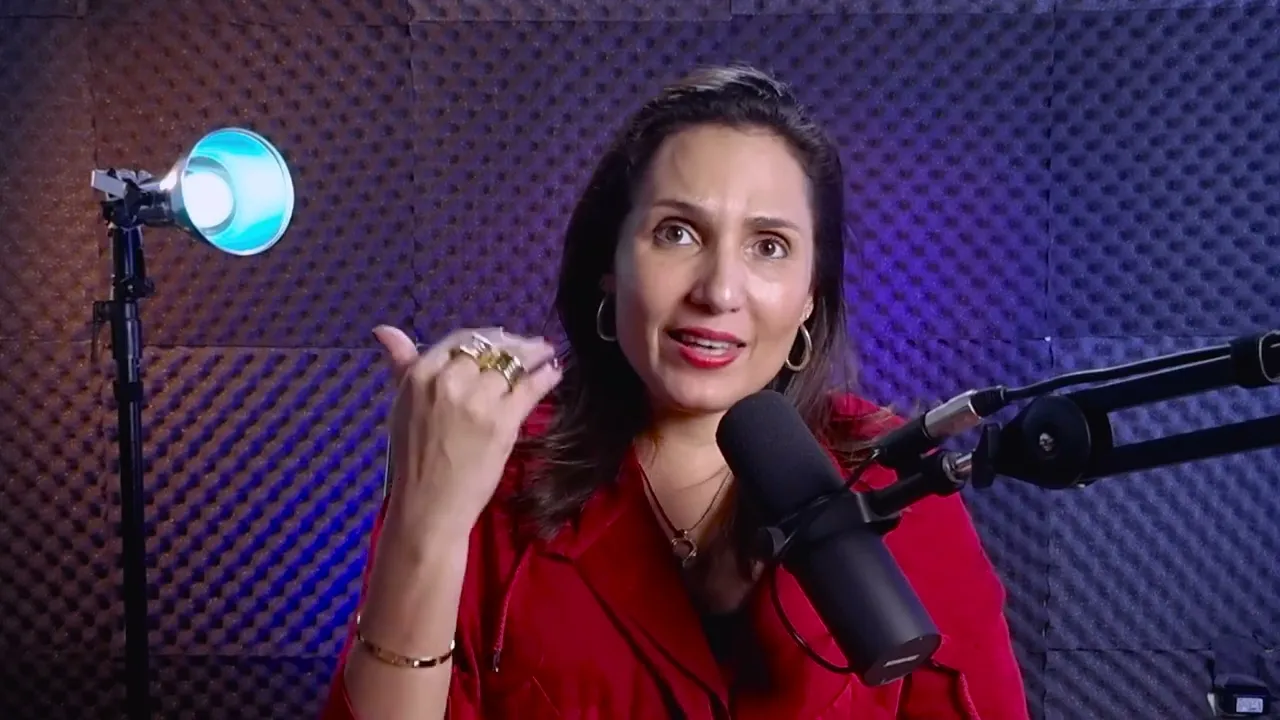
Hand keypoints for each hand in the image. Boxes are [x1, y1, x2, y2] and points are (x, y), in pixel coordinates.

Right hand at [372, 324, 561, 543]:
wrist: (429, 505)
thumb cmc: (413, 460)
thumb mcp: (402, 405)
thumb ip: (401, 365)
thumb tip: (385, 330)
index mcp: (421, 375)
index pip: (459, 340)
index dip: (484, 338)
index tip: (499, 340)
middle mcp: (449, 381)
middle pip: (490, 349)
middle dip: (512, 345)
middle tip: (529, 347)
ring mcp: (478, 400)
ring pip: (513, 364)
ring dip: (534, 356)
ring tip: (546, 354)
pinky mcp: (503, 421)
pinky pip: (530, 388)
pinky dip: (545, 376)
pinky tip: (554, 372)